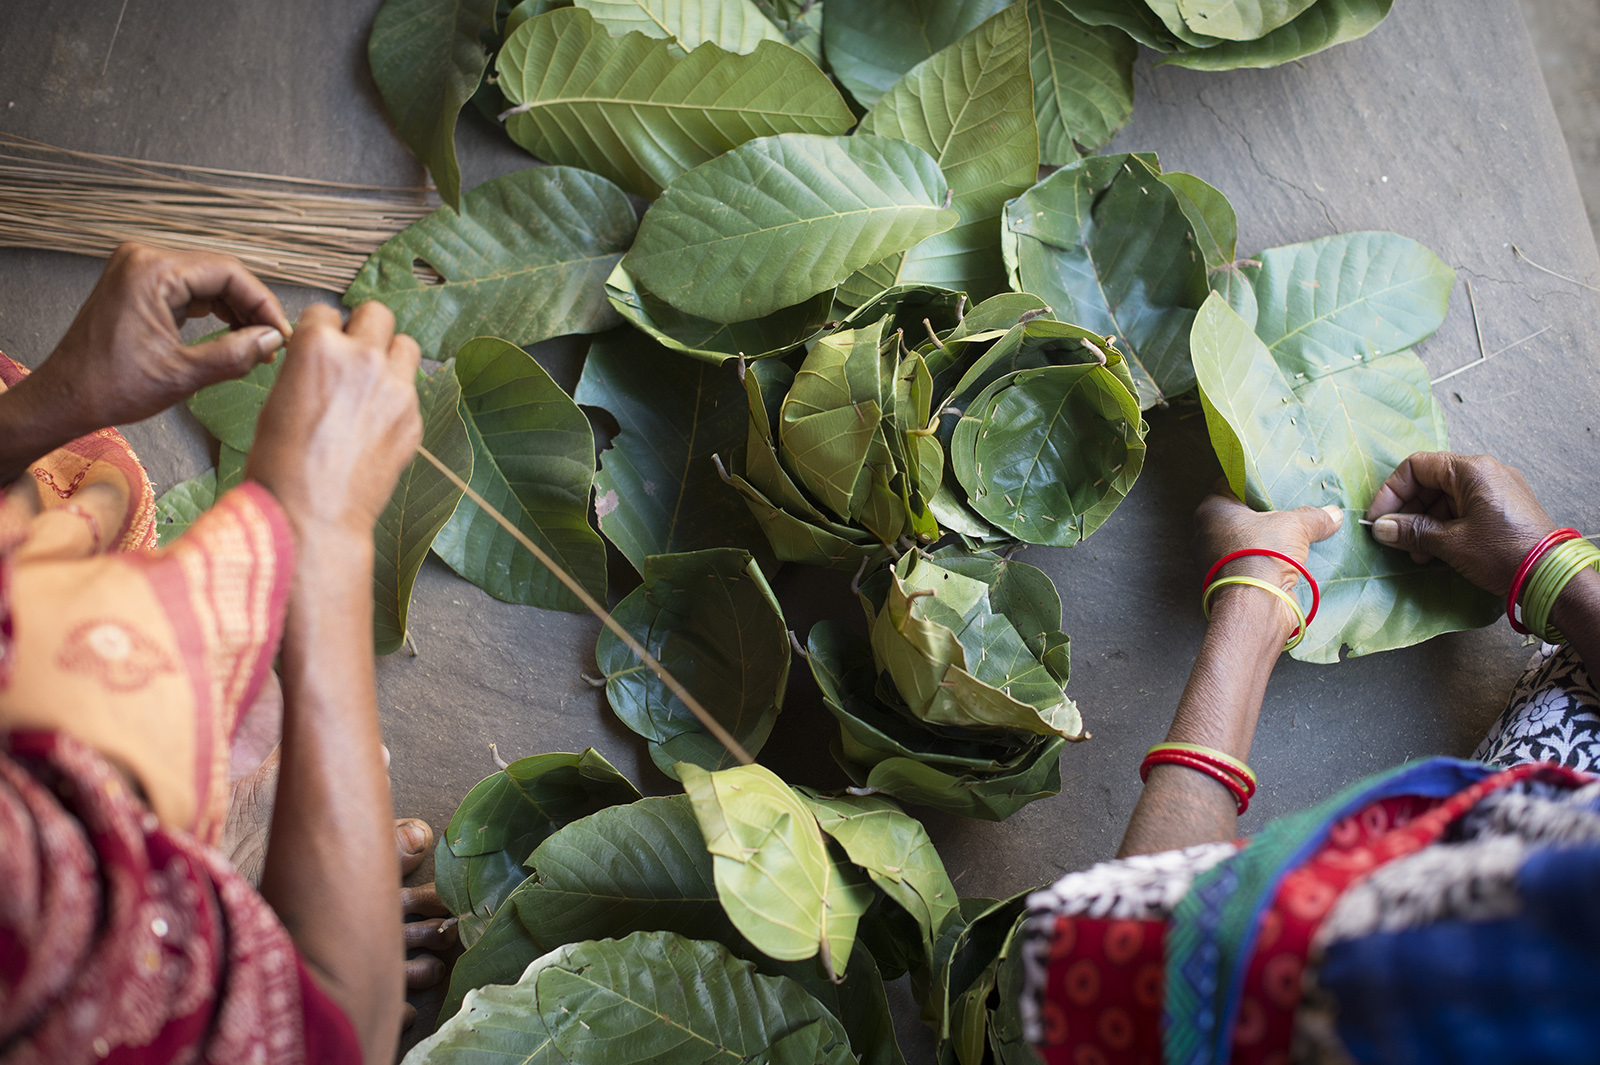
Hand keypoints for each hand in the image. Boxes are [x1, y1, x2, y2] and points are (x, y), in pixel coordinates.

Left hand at [17, 243, 291, 437]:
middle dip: (251, 308)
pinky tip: (232, 334)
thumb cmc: (111, 387)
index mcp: (152, 271)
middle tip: (273, 343)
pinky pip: (190, 289)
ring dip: (236, 309)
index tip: (282, 335)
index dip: (263, 304)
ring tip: (256, 343)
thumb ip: (235, 354)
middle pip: (220, 273)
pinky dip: (214, 310)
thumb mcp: (183, 375)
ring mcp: (139, 269)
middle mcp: (144, 259)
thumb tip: (273, 340)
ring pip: (208, 281)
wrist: (66, 398)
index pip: (229, 273)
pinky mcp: (139, 285)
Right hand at [247, 302, 420, 538]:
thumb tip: (324, 363)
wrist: (313, 514)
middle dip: (364, 330)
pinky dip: (398, 400)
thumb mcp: (278, 399)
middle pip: (377, 315)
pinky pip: (412, 392)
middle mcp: (362, 359)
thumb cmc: (282, 464)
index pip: (326, 312)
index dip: (322, 331)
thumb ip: (308, 368)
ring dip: (390, 357)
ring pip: (406, 346)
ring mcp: (395, 388)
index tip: (322, 346)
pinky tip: (377, 424)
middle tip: (354, 353)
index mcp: (318, 347)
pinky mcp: (414, 419)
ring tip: (373, 383)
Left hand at [1195, 485, 1343, 592]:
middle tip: (1283, 512)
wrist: (1255, 604)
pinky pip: (1244, 564)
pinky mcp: (1224, 583)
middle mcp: (1204, 534)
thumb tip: (1334, 514)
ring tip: (1288, 538)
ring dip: (1260, 542)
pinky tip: (1282, 562)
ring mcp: (1211, 561)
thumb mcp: (1294, 526)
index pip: (1227, 487)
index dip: (1250, 485)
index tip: (1271, 486)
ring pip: (1239, 543)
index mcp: (1210, 510)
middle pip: (1234, 517)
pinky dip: (1260, 562)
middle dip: (1258, 516)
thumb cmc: (1263, 552)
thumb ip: (1314, 517)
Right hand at [1365, 451, 1554, 595]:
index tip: (1378, 518)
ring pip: (1445, 498)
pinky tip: (1434, 551)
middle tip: (1393, 537)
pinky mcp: (1502, 508)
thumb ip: (1412, 531)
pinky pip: (1463, 509)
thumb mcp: (1450, 543)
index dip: (1391, 491)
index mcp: (1472, 470)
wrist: (1550, 575)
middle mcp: (1485, 472)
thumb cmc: (1502, 552)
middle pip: (1430, 482)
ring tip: (1415, 552)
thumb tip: (1381, 528)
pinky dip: (1443, 526)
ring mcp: (1496, 490)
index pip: (1417, 466)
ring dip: (1423, 522)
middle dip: (1407, 510)